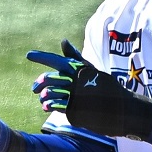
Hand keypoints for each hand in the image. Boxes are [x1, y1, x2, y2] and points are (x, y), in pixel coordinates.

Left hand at [27, 40, 151, 139]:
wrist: (123, 110)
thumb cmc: (107, 88)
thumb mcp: (93, 70)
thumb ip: (76, 58)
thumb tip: (63, 41)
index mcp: (81, 70)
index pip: (57, 61)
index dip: (42, 57)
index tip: (28, 55)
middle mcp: (77, 82)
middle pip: (50, 78)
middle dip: (39, 83)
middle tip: (34, 88)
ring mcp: (76, 97)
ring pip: (50, 93)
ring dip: (43, 95)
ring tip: (42, 98)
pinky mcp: (75, 110)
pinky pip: (56, 106)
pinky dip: (48, 105)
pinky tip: (45, 106)